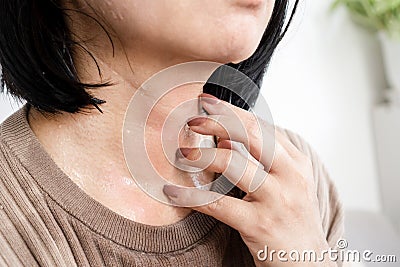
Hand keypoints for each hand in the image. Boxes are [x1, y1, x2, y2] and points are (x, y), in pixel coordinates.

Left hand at [163, 94, 335, 266]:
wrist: (309, 263)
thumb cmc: (293, 221)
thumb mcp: (288, 185)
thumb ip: (263, 160)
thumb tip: (226, 139)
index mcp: (295, 163)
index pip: (260, 126)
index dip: (231, 111)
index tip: (208, 103)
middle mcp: (289, 176)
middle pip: (249, 133)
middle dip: (217, 121)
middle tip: (193, 119)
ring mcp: (275, 200)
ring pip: (232, 162)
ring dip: (201, 154)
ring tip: (182, 153)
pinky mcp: (259, 225)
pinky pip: (217, 204)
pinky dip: (190, 196)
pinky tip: (172, 191)